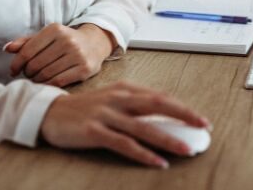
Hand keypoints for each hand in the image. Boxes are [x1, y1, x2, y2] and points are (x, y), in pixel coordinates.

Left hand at [5, 23, 114, 86]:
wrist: (95, 43)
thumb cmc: (65, 40)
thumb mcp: (47, 36)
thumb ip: (27, 42)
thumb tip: (7, 48)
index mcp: (55, 29)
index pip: (27, 51)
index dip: (16, 64)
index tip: (13, 71)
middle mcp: (67, 40)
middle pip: (35, 64)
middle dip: (27, 72)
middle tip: (28, 74)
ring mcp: (77, 55)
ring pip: (46, 74)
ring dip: (36, 80)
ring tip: (36, 78)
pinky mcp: (85, 69)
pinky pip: (59, 81)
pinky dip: (48, 84)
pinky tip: (46, 82)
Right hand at [40, 81, 211, 167]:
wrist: (49, 112)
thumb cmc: (85, 109)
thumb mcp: (112, 100)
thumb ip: (135, 106)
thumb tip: (165, 119)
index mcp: (126, 89)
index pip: (161, 97)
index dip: (183, 108)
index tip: (201, 119)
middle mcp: (118, 98)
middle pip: (158, 104)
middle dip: (184, 115)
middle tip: (203, 127)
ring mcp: (106, 114)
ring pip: (144, 127)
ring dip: (168, 139)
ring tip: (186, 149)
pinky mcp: (94, 131)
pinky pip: (124, 144)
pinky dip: (143, 154)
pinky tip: (158, 162)